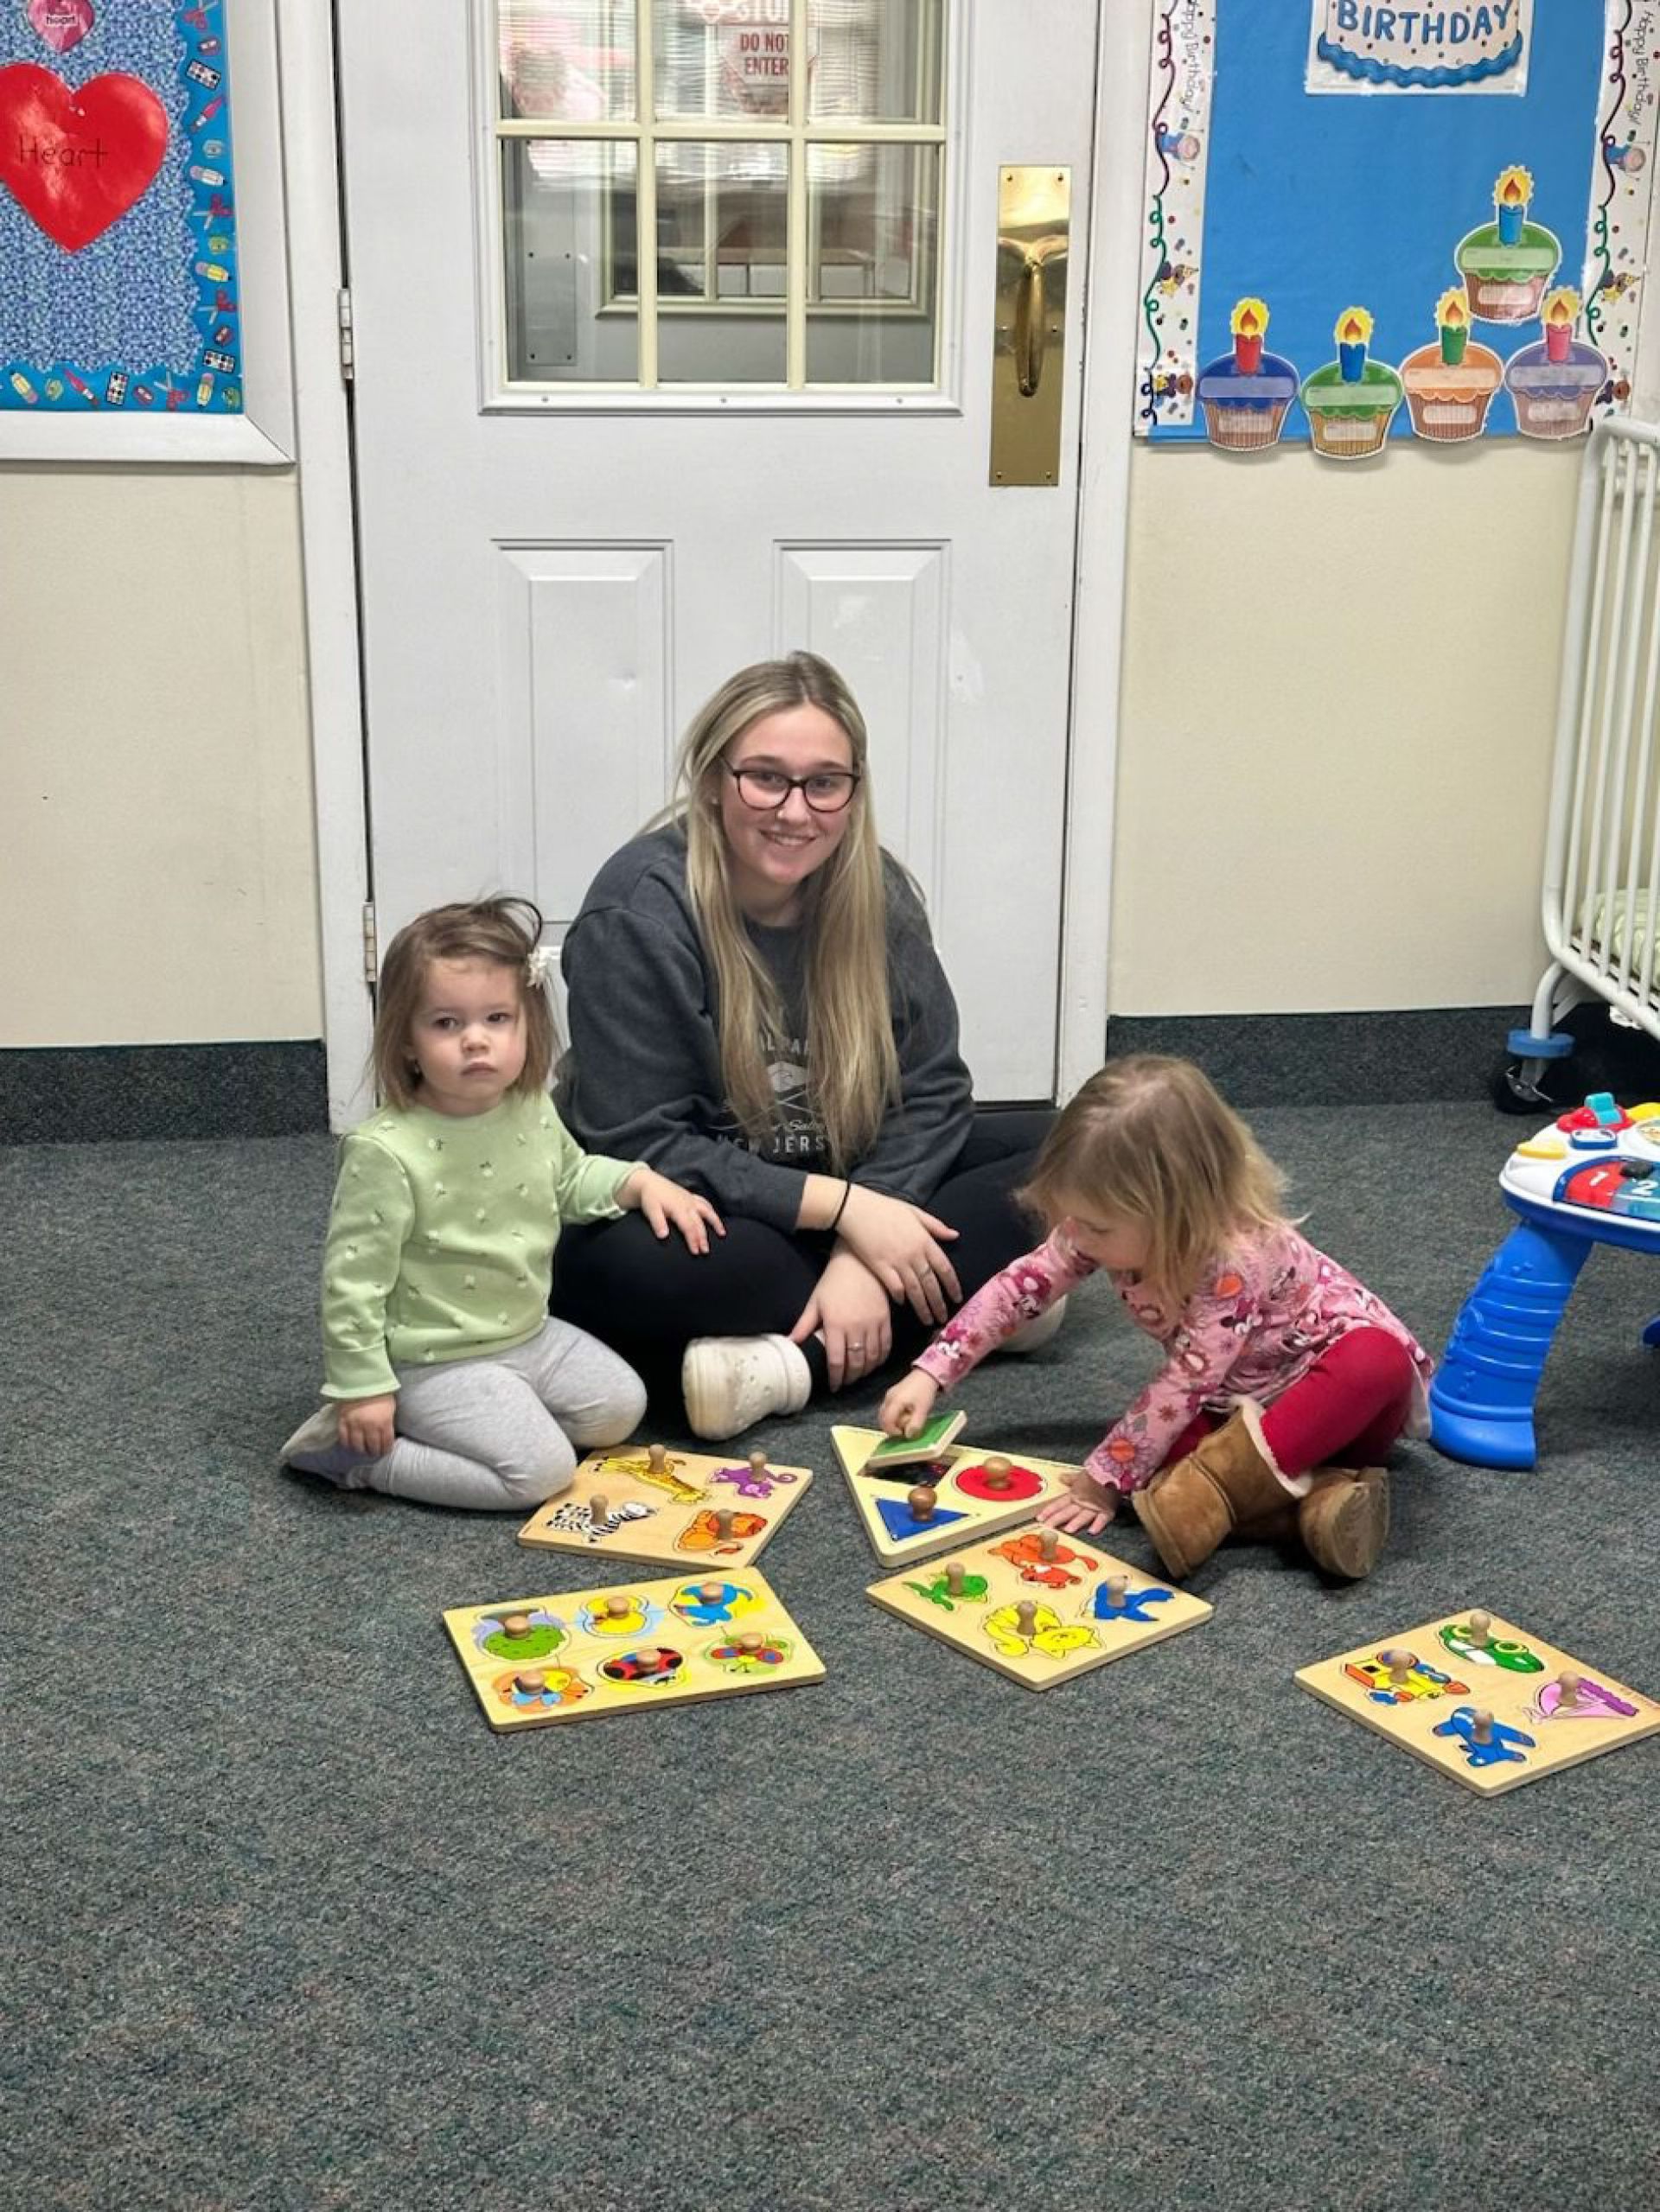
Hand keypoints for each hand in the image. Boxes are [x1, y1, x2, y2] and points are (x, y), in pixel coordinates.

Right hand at [338, 1393, 395, 1458]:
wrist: (362, 1379)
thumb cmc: (379, 1392)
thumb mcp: (390, 1407)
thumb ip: (388, 1422)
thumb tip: (387, 1434)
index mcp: (384, 1422)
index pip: (386, 1443)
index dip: (385, 1450)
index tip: (384, 1451)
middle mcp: (369, 1426)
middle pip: (372, 1447)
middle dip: (374, 1452)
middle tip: (373, 1453)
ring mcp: (355, 1424)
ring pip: (357, 1445)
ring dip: (361, 1450)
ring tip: (362, 1451)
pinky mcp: (343, 1421)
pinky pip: (344, 1438)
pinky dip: (347, 1444)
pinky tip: (350, 1445)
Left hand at [621, 1167, 724, 1254]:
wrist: (649, 1182)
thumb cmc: (650, 1197)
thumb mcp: (651, 1210)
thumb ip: (657, 1222)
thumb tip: (663, 1236)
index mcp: (679, 1208)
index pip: (689, 1227)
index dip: (693, 1240)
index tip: (695, 1252)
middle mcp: (688, 1204)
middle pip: (699, 1223)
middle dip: (703, 1238)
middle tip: (705, 1251)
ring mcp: (691, 1199)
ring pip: (707, 1211)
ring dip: (715, 1223)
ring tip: (722, 1234)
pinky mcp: (690, 1196)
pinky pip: (705, 1203)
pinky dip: (711, 1210)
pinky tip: (714, 1216)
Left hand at [790, 1248, 892, 1390]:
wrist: (858, 1264)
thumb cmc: (833, 1282)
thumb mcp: (815, 1302)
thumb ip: (804, 1325)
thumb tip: (790, 1343)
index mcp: (836, 1325)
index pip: (835, 1360)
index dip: (835, 1377)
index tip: (833, 1386)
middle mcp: (856, 1328)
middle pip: (855, 1363)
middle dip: (850, 1378)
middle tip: (845, 1383)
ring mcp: (873, 1324)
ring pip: (872, 1358)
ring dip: (865, 1371)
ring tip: (857, 1375)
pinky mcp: (885, 1320)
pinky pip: (885, 1346)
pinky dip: (880, 1359)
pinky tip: (873, 1363)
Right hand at [835, 1186, 960, 1324]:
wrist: (856, 1209)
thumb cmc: (885, 1208)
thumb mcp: (915, 1212)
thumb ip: (935, 1226)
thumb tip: (954, 1235)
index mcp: (925, 1241)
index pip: (945, 1268)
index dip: (952, 1285)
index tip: (957, 1298)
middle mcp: (914, 1254)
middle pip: (931, 1284)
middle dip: (939, 1304)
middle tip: (943, 1318)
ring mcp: (897, 1261)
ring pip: (915, 1290)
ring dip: (922, 1307)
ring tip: (928, 1320)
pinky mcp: (880, 1266)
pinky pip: (894, 1287)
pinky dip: (900, 1297)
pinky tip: (903, 1304)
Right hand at [879, 1368, 939, 1437]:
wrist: (926, 1374)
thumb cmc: (925, 1392)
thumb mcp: (923, 1410)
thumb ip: (916, 1424)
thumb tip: (908, 1436)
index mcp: (895, 1401)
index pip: (886, 1421)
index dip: (892, 1431)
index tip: (902, 1433)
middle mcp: (888, 1398)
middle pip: (882, 1418)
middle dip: (892, 1426)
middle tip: (905, 1427)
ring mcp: (888, 1395)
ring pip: (884, 1413)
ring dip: (893, 1420)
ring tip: (906, 1419)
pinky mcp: (891, 1394)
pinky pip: (887, 1408)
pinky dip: (893, 1414)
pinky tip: (905, 1413)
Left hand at [1037, 1469, 1119, 1535]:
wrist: (1112, 1470)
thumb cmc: (1097, 1473)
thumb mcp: (1081, 1475)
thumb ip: (1071, 1479)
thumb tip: (1061, 1477)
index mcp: (1075, 1494)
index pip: (1059, 1503)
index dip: (1049, 1510)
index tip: (1040, 1517)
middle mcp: (1083, 1502)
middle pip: (1068, 1511)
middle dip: (1057, 1519)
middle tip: (1048, 1527)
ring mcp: (1094, 1506)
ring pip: (1083, 1515)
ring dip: (1075, 1522)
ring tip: (1068, 1530)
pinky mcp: (1107, 1510)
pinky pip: (1102, 1518)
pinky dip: (1098, 1524)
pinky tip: (1092, 1531)